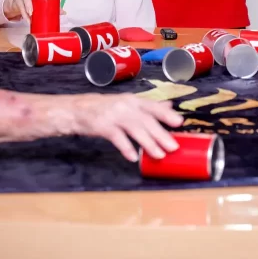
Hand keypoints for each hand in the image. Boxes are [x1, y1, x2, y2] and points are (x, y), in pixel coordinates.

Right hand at [58, 92, 183, 160]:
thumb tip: (169, 106)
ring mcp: (114, 115)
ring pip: (135, 130)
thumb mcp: (127, 103)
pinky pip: (117, 138)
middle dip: (161, 134)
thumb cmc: (106, 108)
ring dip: (148, 143)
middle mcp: (126, 106)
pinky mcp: (103, 126)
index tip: (179, 123)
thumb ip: (148, 106)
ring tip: (159, 155)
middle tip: (173, 147)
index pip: (153, 106)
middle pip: (146, 120)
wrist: (78, 110)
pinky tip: (133, 157)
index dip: (166, 114)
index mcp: (134, 101)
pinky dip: (126, 148)